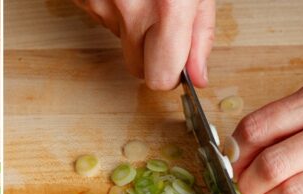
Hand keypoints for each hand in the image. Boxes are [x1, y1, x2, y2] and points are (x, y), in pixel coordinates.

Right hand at [74, 0, 213, 89]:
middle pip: (137, 68)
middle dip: (150, 54)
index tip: (177, 65)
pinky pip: (102, 19)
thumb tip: (198, 77)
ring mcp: (101, 3)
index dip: (171, 75)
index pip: (162, 78)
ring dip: (132, 25)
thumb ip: (200, 34)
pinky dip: (114, 8)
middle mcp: (132, 8)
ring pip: (119, 41)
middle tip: (161, 23)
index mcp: (170, 6)